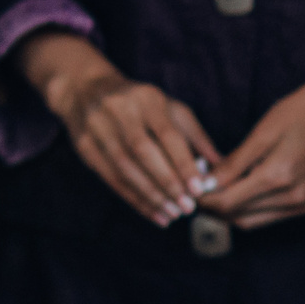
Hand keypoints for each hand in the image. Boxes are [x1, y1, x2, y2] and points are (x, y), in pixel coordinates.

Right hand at [18, 31, 219, 226]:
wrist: (85, 89)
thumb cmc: (140, 104)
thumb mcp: (170, 109)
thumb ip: (195, 138)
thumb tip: (221, 170)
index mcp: (146, 98)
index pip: (166, 133)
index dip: (182, 163)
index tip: (199, 189)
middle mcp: (119, 109)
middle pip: (142, 150)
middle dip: (167, 182)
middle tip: (187, 208)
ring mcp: (97, 127)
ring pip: (124, 167)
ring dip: (150, 195)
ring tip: (173, 214)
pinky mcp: (84, 146)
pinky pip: (110, 177)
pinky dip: (134, 198)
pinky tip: (154, 213)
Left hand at [199, 70, 304, 229]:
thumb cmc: (303, 111)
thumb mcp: (263, 131)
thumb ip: (234, 163)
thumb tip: (206, 182)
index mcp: (279, 177)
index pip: (228, 203)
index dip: (203, 199)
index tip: (185, 187)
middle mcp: (293, 198)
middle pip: (238, 217)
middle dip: (212, 208)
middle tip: (192, 189)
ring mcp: (304, 204)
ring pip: (252, 221)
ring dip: (229, 211)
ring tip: (210, 190)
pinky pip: (270, 216)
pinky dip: (249, 209)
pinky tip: (236, 190)